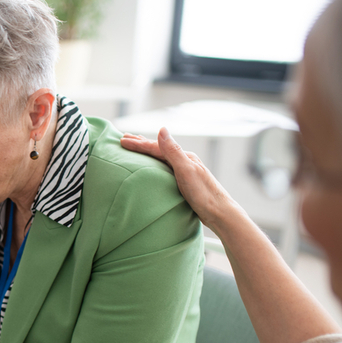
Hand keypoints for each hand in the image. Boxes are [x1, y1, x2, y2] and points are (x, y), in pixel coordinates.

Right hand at [120, 128, 236, 228]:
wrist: (220, 213)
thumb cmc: (203, 194)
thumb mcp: (186, 171)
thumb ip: (173, 151)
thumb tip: (162, 129)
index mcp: (184, 157)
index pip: (156, 147)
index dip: (138, 144)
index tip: (122, 140)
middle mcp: (185, 161)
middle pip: (160, 149)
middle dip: (142, 143)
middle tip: (126, 137)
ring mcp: (187, 171)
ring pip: (162, 157)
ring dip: (149, 151)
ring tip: (139, 148)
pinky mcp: (186, 182)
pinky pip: (166, 167)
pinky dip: (156, 162)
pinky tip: (155, 166)